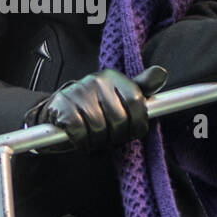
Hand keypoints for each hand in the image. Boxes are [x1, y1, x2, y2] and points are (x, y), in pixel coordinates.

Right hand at [25, 66, 167, 151]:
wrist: (55, 112)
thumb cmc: (92, 107)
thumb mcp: (118, 96)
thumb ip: (141, 88)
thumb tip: (161, 73)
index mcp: (113, 77)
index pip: (137, 102)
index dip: (136, 123)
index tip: (130, 131)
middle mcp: (96, 80)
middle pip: (119, 120)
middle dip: (115, 136)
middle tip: (108, 137)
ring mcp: (78, 92)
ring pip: (99, 128)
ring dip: (97, 142)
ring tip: (93, 138)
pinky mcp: (62, 107)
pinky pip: (80, 133)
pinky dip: (82, 143)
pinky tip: (80, 140)